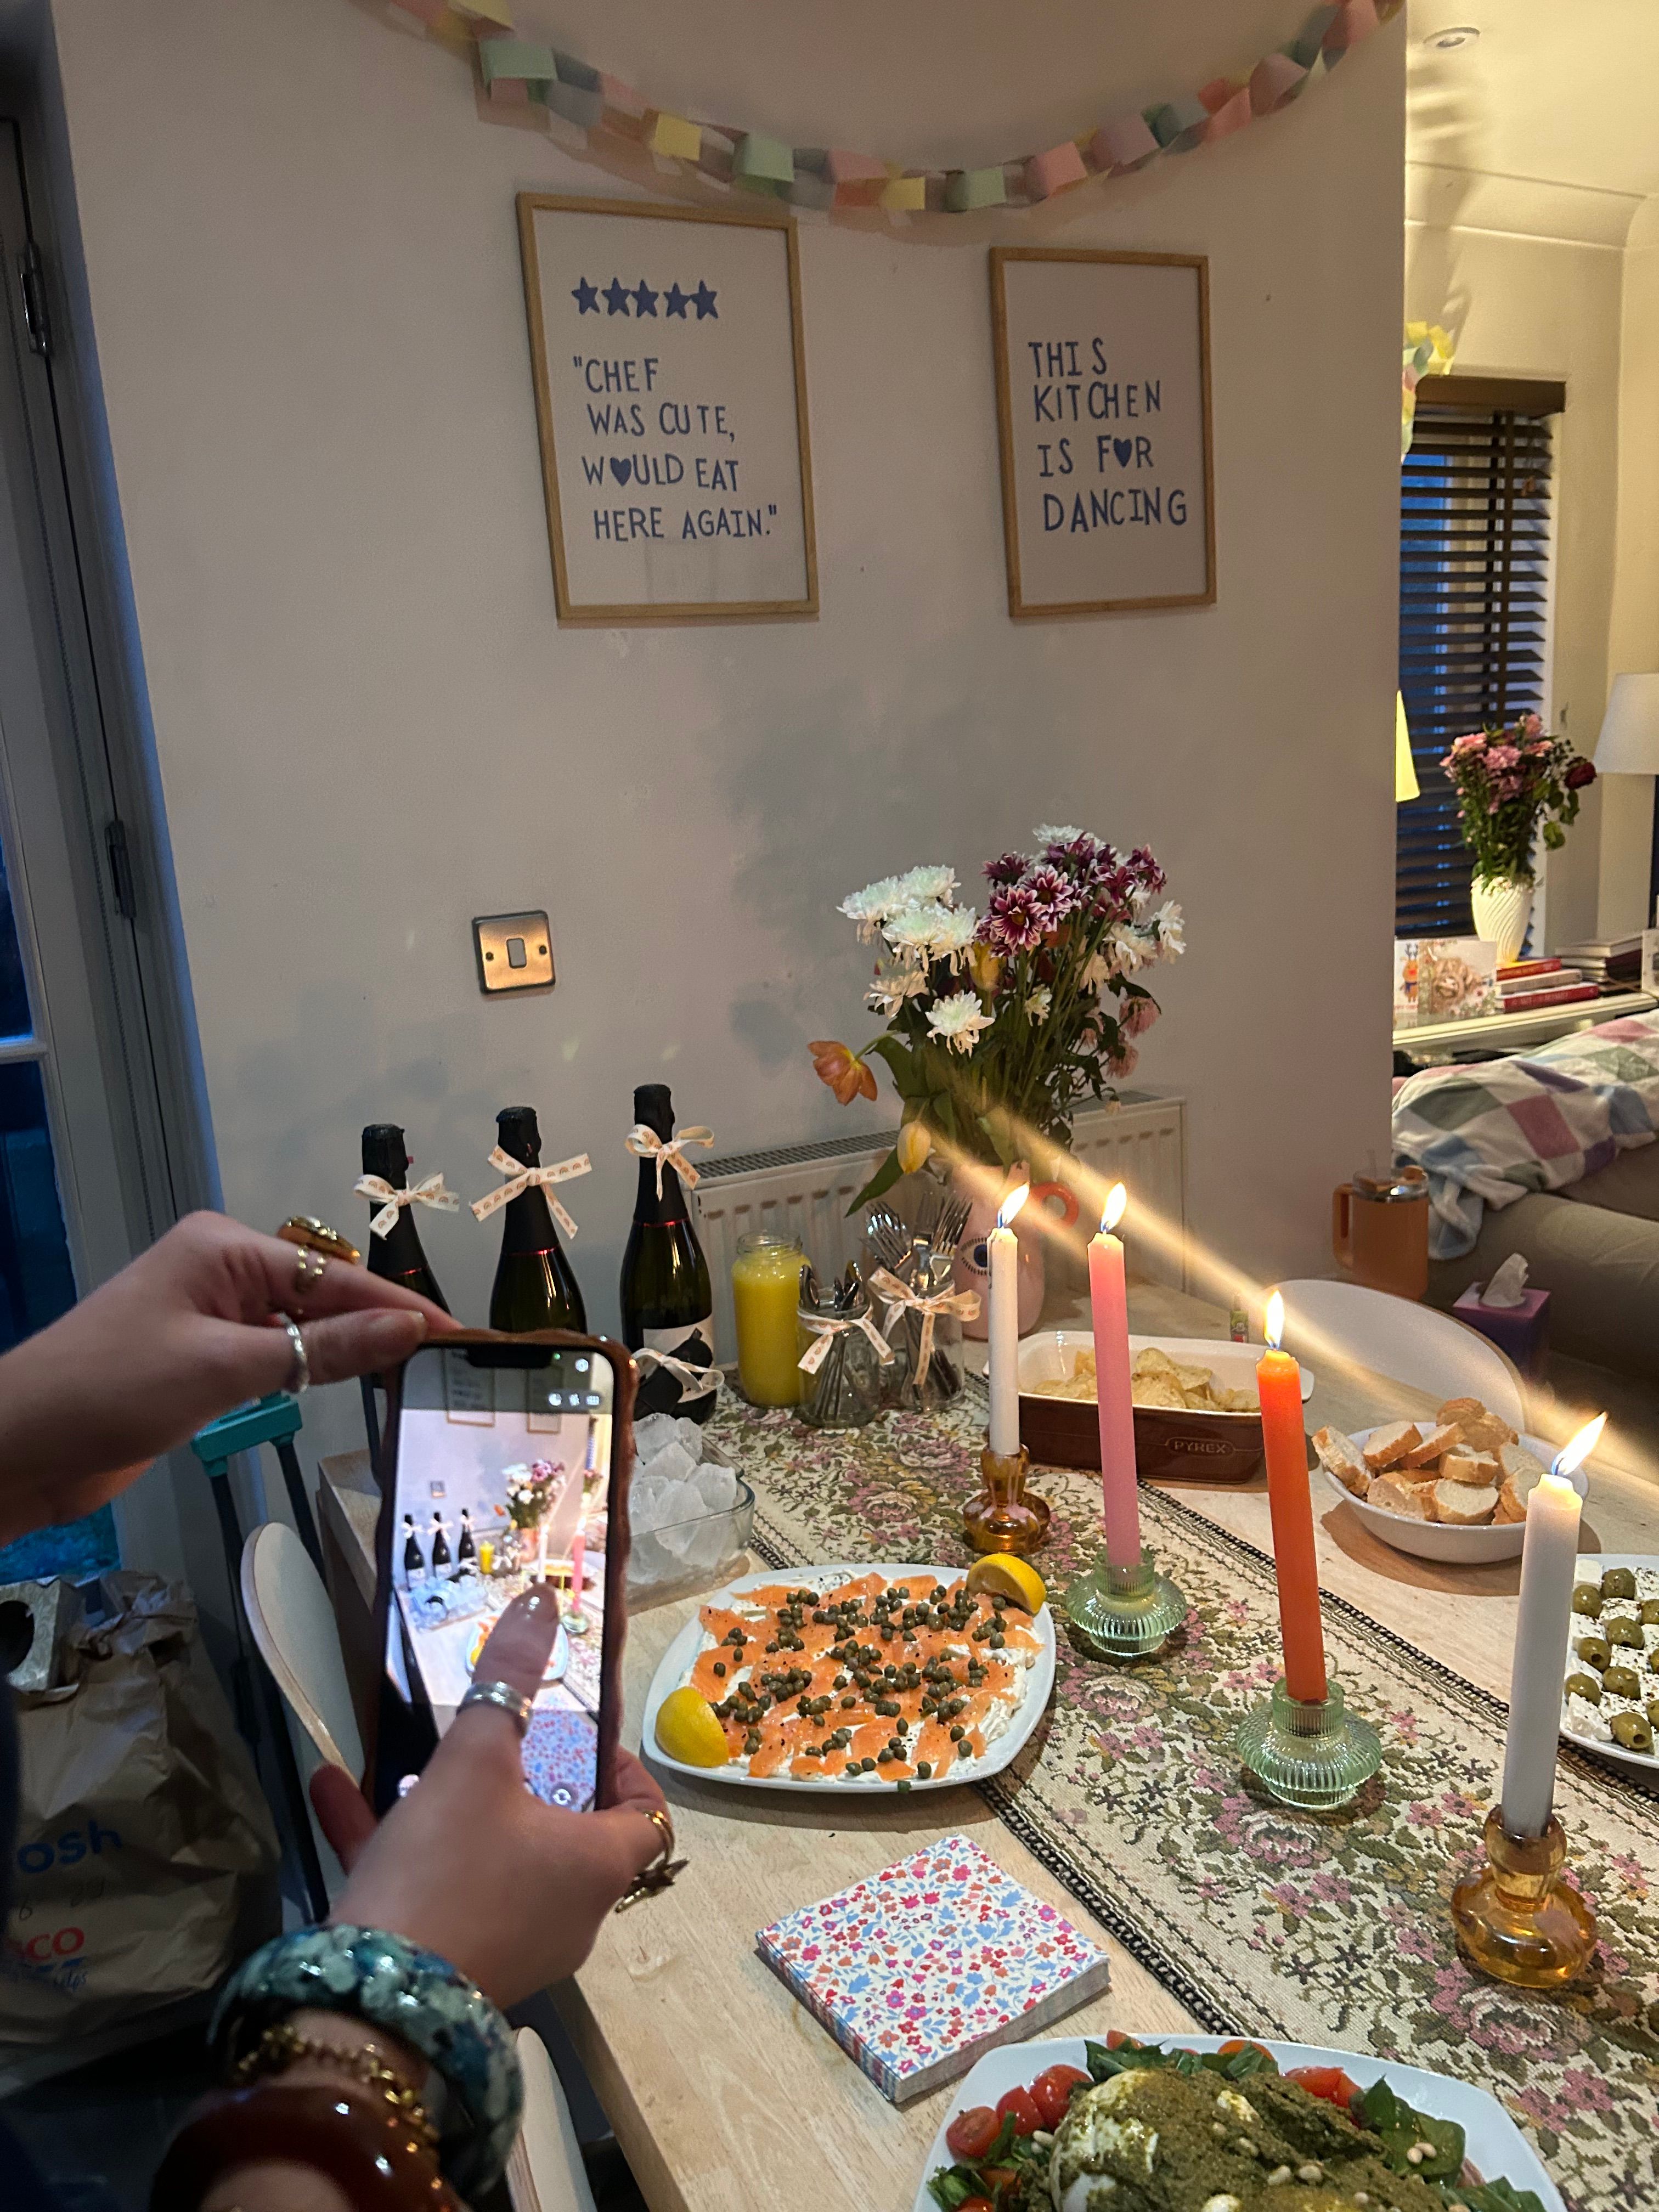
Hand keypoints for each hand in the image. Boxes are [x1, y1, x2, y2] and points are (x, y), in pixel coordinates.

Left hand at [0, 1210, 456, 1542]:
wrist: (22, 1444)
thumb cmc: (114, 1389)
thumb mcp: (225, 1368)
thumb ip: (321, 1350)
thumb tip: (408, 1330)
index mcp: (224, 1249)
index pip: (332, 1275)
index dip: (396, 1306)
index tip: (456, 1332)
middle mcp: (221, 1271)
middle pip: (322, 1297)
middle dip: (379, 1327)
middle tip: (446, 1362)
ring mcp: (209, 1316)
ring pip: (301, 1330)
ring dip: (346, 1353)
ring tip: (415, 1377)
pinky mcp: (199, 1359)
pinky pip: (273, 1358)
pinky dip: (309, 1374)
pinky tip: (348, 1388)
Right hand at [312, 1589, 668, 2007]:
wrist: (368, 2006)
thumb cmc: (447, 1871)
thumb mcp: (474, 1759)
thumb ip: (506, 1679)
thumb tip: (541, 1599)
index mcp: (596, 1866)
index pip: (648, 1816)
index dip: (626, 1770)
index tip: (584, 1737)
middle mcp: (570, 1914)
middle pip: (567, 1835)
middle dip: (527, 1782)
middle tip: (493, 1739)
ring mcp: (514, 1947)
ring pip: (491, 1860)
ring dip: (451, 1808)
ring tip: (405, 1762)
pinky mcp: (454, 1968)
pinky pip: (438, 1893)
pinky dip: (401, 1846)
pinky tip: (334, 1793)